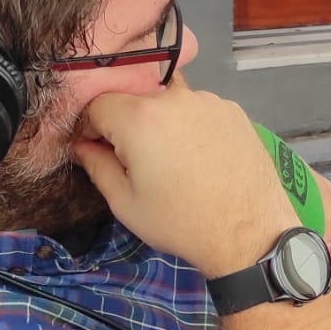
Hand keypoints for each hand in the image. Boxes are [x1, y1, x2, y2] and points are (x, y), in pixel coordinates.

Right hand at [74, 81, 299, 278]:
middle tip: (137, 160)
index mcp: (141, 117)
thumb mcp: (125, 202)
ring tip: (173, 161)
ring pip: (169, 100)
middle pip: (135, 97)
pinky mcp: (234, 110)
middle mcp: (176, 97)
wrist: (248, 232)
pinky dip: (190, 125)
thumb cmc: (180, 221)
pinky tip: (200, 157)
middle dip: (127, 123)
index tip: (99, 151)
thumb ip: (97, 166)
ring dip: (161, 122)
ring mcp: (210, 100)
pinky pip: (198, 109)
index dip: (92, 128)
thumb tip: (82, 145)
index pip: (98, 104)